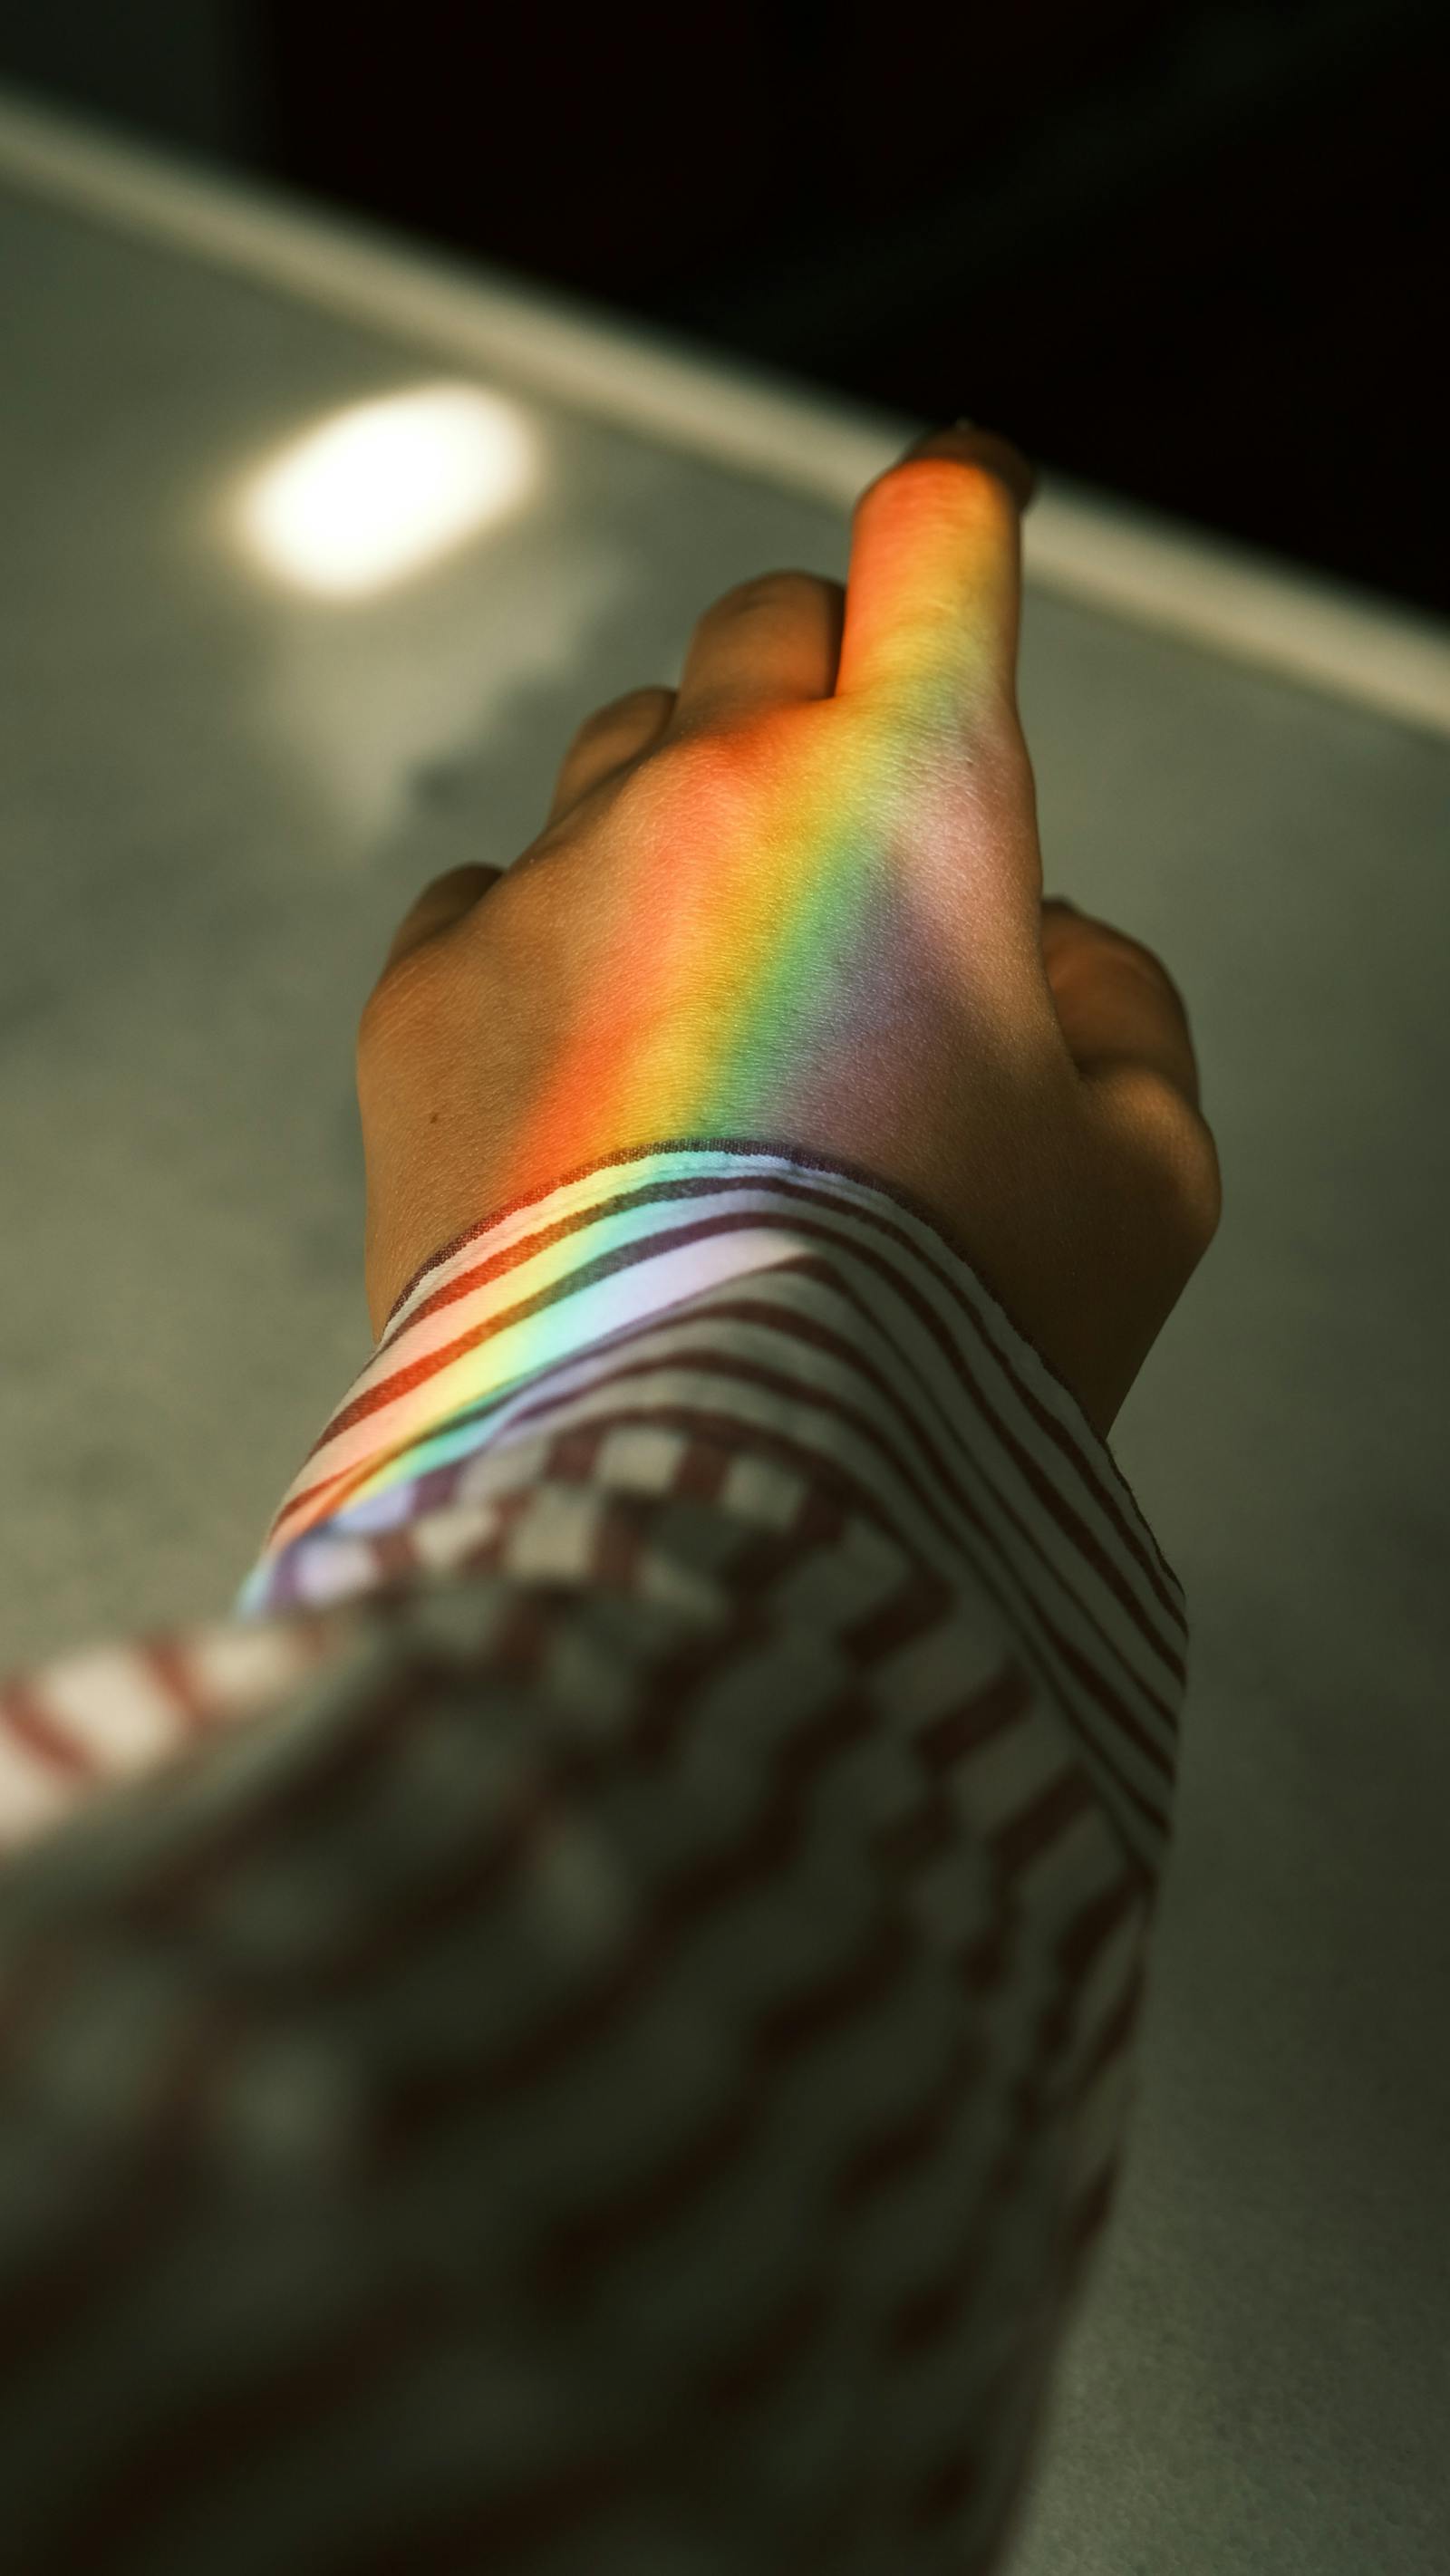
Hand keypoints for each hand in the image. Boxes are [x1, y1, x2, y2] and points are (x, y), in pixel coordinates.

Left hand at [356, 422, 1220, 1442]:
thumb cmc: (947, 1337)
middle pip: (762, 627)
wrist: (694, 1492)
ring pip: (623, 755)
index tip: (964, 512)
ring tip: (732, 1005)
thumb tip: (1042, 941)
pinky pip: (489, 892)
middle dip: (823, 685)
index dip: (962, 510)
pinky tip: (598, 1076)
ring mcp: (546, 890)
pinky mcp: (419, 1001)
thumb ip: (1122, 1006)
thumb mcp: (1148, 1176)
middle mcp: (710, 796)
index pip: (936, 534)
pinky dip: (552, 944)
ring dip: (688, 821)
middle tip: (861, 817)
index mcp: (911, 796)